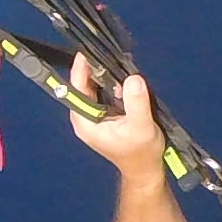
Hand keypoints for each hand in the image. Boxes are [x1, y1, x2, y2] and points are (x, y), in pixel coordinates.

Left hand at [66, 55, 166, 178]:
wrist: (145, 169)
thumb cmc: (141, 153)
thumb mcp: (141, 126)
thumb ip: (136, 102)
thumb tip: (133, 78)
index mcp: (86, 122)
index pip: (76, 90)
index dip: (80, 71)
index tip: (87, 53)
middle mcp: (86, 117)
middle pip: (83, 86)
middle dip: (94, 69)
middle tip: (106, 52)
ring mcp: (95, 115)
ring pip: (94, 87)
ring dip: (104, 75)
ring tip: (115, 61)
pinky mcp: (106, 113)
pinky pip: (104, 92)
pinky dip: (111, 82)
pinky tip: (122, 76)